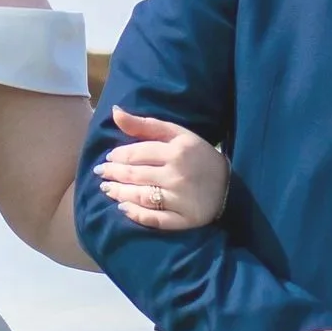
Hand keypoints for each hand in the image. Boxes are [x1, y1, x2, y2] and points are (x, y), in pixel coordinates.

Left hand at [95, 109, 229, 232]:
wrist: (230, 184)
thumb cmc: (198, 155)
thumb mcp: (177, 134)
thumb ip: (145, 124)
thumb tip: (115, 111)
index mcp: (177, 151)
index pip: (137, 153)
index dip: (118, 156)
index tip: (109, 158)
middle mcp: (178, 175)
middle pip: (136, 175)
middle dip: (113, 174)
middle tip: (101, 174)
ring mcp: (182, 199)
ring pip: (142, 197)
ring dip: (119, 193)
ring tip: (107, 190)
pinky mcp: (185, 219)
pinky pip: (155, 219)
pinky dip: (136, 215)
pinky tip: (123, 209)